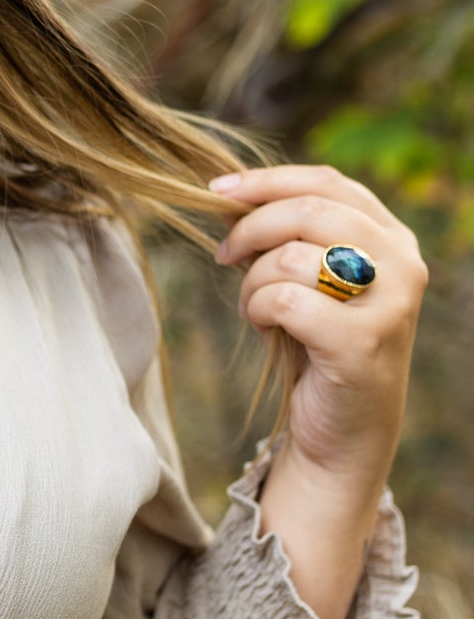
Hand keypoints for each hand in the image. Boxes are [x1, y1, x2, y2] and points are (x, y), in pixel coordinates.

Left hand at [212, 164, 425, 618]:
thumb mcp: (308, 282)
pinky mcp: (363, 342)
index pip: (327, 183)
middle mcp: (402, 263)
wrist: (341, 437)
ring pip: (294, 255)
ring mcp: (390, 303)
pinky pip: (286, 300)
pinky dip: (260, 309)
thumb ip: (288, 237)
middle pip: (309, 210)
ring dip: (255, 281)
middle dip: (251, 228)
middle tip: (223, 255)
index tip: (216, 190)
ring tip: (256, 308)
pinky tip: (265, 328)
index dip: (266, 181)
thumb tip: (229, 195)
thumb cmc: (317, 351)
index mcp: (392, 238)